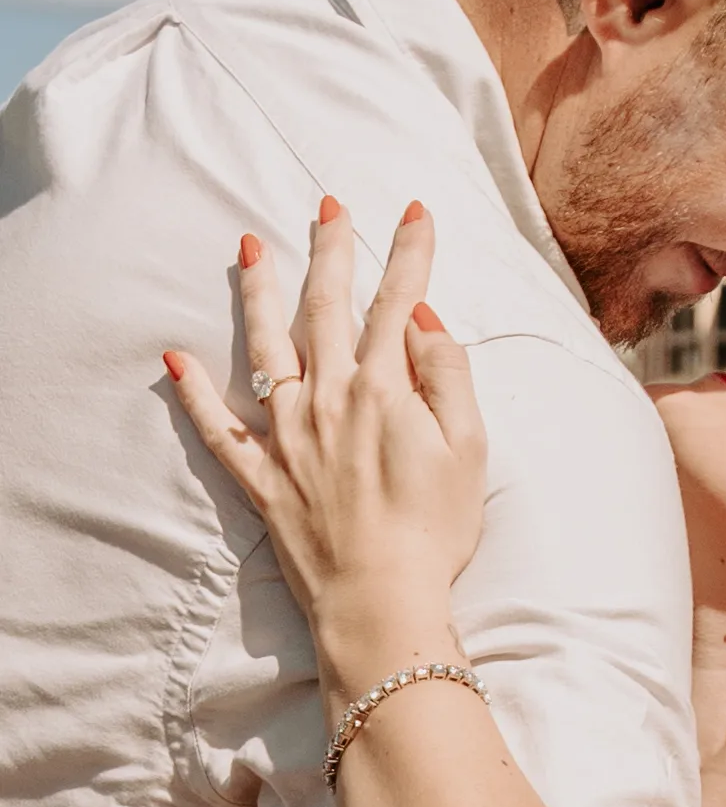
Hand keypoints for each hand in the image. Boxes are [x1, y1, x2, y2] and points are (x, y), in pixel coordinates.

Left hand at [167, 198, 486, 663]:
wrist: (381, 601)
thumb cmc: (435, 531)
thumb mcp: (470, 449)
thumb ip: (447, 376)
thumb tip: (421, 322)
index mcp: (384, 389)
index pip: (398, 303)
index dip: (410, 253)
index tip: (416, 211)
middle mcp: (328, 399)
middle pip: (328, 308)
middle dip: (331, 250)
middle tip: (327, 204)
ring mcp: (289, 437)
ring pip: (267, 349)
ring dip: (259, 295)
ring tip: (251, 248)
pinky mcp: (264, 478)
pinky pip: (219, 429)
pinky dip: (194, 394)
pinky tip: (175, 359)